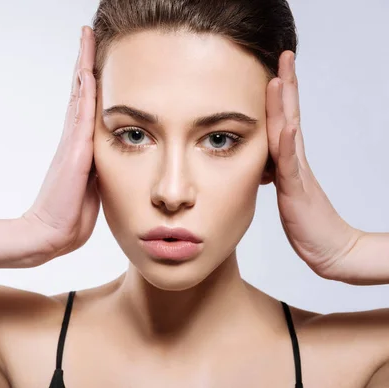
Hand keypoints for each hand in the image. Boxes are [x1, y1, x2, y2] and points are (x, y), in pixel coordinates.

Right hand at [21, 26, 99, 263]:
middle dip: (85, 61)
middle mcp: (75, 137)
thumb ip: (98, 168)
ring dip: (83, 65)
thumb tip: (111, 159)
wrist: (51, 233)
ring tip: (86, 37)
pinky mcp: (75, 151)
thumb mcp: (92, 187)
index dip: (91, 81)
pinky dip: (85, 90)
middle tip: (87, 34)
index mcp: (81, 146)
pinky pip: (82, 114)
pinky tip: (88, 69)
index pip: (87, 105)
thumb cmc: (71, 216)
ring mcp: (73, 141)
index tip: (95, 58)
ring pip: (80, 94)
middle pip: (80, 90)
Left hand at [265, 50, 362, 278]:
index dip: (279, 93)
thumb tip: (264, 159)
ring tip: (280, 78)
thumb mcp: (285, 191)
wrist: (328, 249)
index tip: (275, 67)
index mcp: (289, 159)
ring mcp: (297, 173)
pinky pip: (290, 164)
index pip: (283, 118)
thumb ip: (276, 171)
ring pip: (289, 132)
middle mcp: (294, 160)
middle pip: (289, 115)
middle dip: (285, 85)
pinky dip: (287, 144)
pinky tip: (285, 126)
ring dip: (284, 105)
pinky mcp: (296, 190)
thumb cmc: (306, 222)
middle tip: (284, 56)